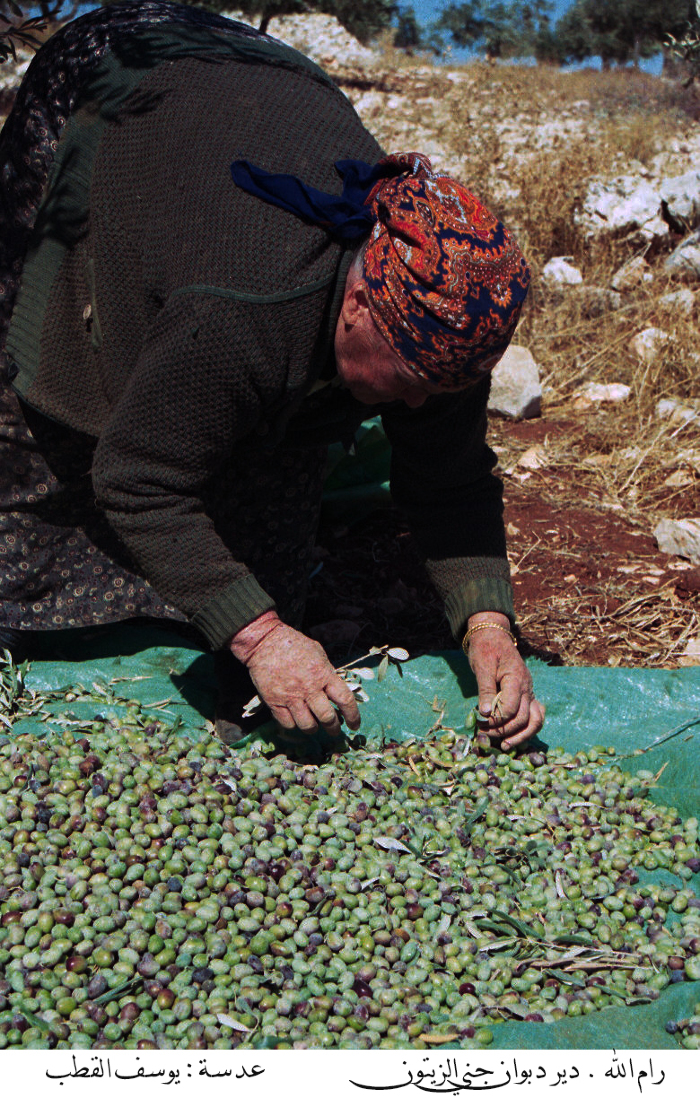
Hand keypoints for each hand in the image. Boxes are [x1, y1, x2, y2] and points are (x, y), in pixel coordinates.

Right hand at [229, 612, 360, 736]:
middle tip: (334, 730)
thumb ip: (327, 672)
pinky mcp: (274, 702)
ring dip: (313, 729)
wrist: (264, 642)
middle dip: (333, 728)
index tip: (354, 724)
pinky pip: (288, 723)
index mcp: (323, 674)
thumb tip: (334, 690)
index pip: (345, 700)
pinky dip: (293, 724)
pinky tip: (295, 718)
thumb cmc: (293, 644)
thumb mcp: (318, 653)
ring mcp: (291, 697)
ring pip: (307, 725)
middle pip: (327, 718)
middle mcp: (309, 688)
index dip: (353, 716)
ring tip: (313, 726)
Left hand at [465, 613, 544, 749]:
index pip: (511, 708)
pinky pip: (536, 715)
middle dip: (504, 730)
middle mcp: (527, 687)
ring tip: (505, 745)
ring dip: (521, 735)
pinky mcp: (527, 695)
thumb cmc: (485, 649)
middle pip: (523, 718)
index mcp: (516, 679)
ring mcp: (530, 692)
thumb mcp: (482, 666)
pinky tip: (516, 736)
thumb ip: (485, 689)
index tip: (481, 723)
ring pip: (535, 720)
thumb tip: (484, 713)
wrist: (493, 636)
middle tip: (485, 734)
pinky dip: (528, 728)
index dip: (496, 720)